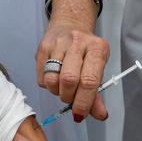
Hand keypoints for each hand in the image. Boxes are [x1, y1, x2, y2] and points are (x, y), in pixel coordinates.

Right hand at [37, 0, 108, 119]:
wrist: (70, 26)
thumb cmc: (85, 52)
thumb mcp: (97, 69)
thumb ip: (97, 94)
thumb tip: (99, 115)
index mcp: (97, 48)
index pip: (90, 80)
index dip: (84, 102)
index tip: (80, 113)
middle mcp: (78, 42)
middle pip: (69, 80)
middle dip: (69, 97)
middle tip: (71, 99)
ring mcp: (59, 43)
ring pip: (52, 80)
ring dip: (57, 92)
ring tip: (63, 88)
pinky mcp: (43, 47)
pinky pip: (42, 77)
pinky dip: (48, 85)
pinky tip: (55, 78)